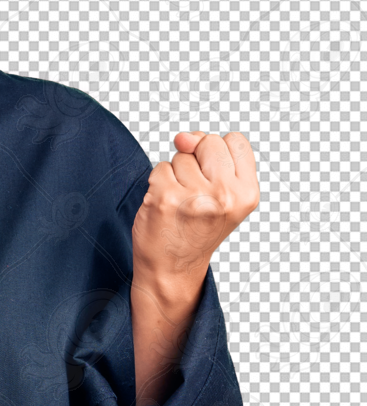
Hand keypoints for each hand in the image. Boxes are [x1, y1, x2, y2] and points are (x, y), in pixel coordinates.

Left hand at [132, 129, 259, 289]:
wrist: (173, 268)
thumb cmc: (197, 228)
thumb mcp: (221, 192)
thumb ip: (210, 155)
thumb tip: (182, 137)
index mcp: (247, 193)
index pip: (235, 140)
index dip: (219, 154)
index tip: (215, 179)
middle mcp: (225, 195)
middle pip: (208, 141)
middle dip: (197, 160)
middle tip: (196, 193)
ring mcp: (194, 197)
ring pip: (181, 155)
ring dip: (176, 174)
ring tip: (181, 203)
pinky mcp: (164, 198)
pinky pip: (160, 168)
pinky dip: (158, 183)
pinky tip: (165, 206)